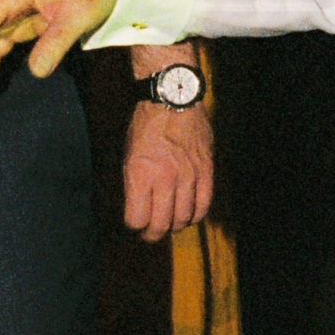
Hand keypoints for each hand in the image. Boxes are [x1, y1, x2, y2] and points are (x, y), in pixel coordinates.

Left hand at [124, 103, 213, 241]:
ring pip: (183, 219)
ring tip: (169, 222)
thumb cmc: (146, 126)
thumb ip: (133, 185)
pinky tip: (188, 214)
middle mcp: (164, 178)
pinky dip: (195, 215)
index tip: (134, 224)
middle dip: (152, 235)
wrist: (173, 98)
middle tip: (149, 234)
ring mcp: (188, 175)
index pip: (136, 219)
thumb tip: (137, 212)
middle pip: (160, 225)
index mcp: (140, 174)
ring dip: (174, 226)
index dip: (133, 226)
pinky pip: (204, 206)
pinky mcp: (206, 171)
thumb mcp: (128, 155)